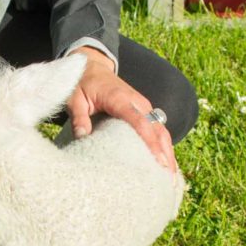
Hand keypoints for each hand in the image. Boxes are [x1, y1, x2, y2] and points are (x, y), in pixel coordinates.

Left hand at [66, 47, 177, 172]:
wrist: (93, 66)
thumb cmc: (83, 84)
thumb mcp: (74, 98)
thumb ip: (78, 117)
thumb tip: (82, 137)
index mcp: (120, 99)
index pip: (140, 123)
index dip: (150, 143)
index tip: (158, 161)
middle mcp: (138, 103)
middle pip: (158, 129)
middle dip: (165, 153)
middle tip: (169, 179)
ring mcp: (143, 107)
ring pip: (162, 131)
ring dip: (168, 152)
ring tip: (171, 178)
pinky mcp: (144, 112)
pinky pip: (158, 130)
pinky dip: (163, 146)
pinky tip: (165, 165)